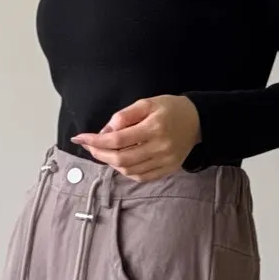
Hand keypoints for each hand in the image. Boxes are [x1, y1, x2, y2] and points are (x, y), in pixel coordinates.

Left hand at [72, 96, 201, 181]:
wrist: (197, 121)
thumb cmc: (170, 109)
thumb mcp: (147, 103)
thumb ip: (125, 116)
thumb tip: (105, 131)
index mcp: (154, 127)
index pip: (117, 139)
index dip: (96, 140)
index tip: (80, 138)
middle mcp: (159, 147)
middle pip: (121, 159)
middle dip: (100, 154)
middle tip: (88, 146)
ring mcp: (164, 161)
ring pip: (129, 170)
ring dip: (111, 164)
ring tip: (102, 153)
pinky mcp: (167, 170)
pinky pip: (140, 177)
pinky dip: (125, 171)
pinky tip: (118, 162)